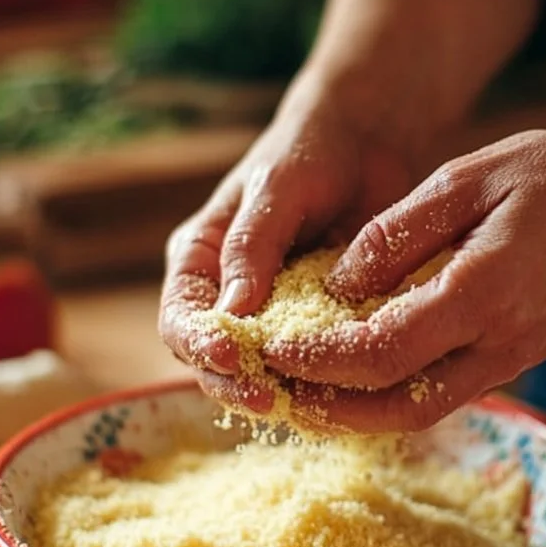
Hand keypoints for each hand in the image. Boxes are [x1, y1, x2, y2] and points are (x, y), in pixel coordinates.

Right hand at [158, 68, 420, 375]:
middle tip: (269, 399)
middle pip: (212, 361)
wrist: (366, 143)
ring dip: (280, 392)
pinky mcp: (314, 327)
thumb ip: (252, 247)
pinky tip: (344, 389)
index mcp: (199, 261)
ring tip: (308, 403)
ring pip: (261, 372)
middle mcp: (226, 295)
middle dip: (235, 384)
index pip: (179, 319)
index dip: (199, 345)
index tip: (232, 355)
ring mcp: (271, 316)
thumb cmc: (308, 151)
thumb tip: (232, 314)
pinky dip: (321, 381)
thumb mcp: (276, 190)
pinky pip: (310, 365)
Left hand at [260, 120, 545, 433]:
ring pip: (418, 411)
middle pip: (394, 407)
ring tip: (301, 391)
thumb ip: (399, 232)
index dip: (317, 358)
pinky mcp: (516, 359)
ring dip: (354, 412)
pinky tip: (357, 373)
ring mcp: (512, 359)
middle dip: (325, 404)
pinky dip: (391, 396)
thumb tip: (338, 283)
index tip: (269, 346)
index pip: (380, 352)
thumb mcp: (472, 176)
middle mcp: (498, 344)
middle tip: (273, 386)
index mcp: (483, 294)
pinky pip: (442, 394)